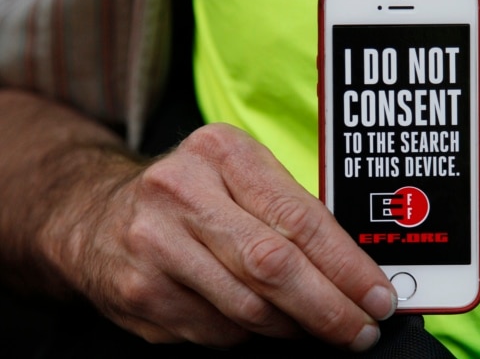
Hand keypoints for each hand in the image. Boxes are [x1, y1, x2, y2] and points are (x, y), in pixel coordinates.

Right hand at [44, 123, 396, 350]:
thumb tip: (350, 270)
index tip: (377, 296)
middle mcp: (182, 192)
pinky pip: (216, 332)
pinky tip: (260, 325)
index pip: (299, 217)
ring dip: (293, 328)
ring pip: (247, 308)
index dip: (346, 266)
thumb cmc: (187, 192)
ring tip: (316, 329)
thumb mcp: (236, 175)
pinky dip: (249, 336)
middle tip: (361, 330)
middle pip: (273, 266)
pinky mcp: (139, 291)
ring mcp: (155, 244)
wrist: (93, 213)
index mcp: (221, 152)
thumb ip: (287, 210)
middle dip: (329, 309)